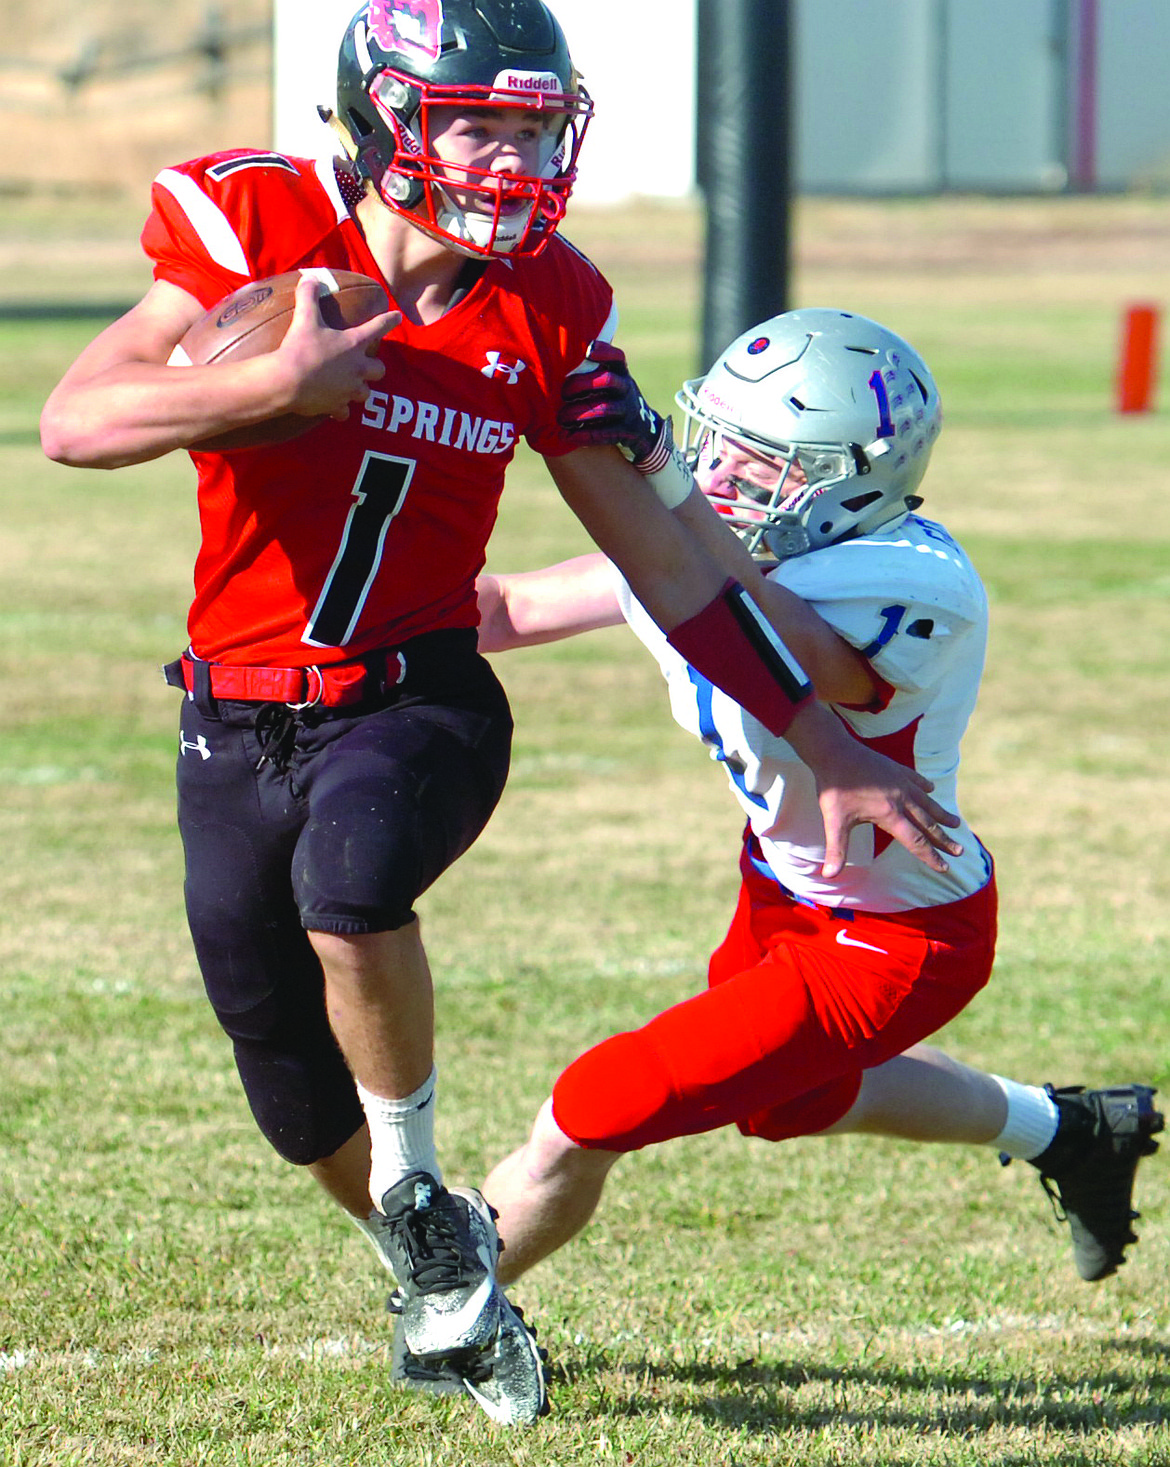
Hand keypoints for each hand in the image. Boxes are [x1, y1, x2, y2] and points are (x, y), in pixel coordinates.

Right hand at [278, 276, 399, 419]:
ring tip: (351, 386)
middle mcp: (357, 368)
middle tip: (365, 364)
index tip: (398, 317)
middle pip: (379, 370)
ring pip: (366, 393)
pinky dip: (341, 410)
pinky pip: (345, 412)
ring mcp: (349, 390)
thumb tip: (310, 278)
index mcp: (354, 344)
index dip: (389, 320)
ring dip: (360, 389)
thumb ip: (309, 296)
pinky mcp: (337, 406)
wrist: (287, 381)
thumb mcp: (305, 318)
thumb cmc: (299, 348)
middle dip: (375, 367)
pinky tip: (335, 408)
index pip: (378, 327)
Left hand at [558, 341, 670, 470]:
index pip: (617, 358)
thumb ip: (592, 371)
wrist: (643, 429)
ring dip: (579, 413)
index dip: (604, 352)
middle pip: (607, 380)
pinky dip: (584, 435)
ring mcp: (629, 411)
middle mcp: (627, 389)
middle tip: (563, 393)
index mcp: (621, 373)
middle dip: (582, 385)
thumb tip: (556, 356)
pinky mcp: (626, 433)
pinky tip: (566, 436)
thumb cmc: (614, 399)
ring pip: (605, 409)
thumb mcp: (611, 382)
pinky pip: (604, 434)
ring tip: (561, 418)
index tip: (588, 350)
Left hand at [788, 704, 962, 877]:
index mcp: (889, 814)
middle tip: (960, 851)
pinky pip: (916, 779)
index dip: (930, 856)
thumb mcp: (834, 821)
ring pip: (926, 802)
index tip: (944, 867)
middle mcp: (901, 799)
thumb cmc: (834, 788)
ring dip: (941, 814)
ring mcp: (900, 782)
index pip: (915, 841)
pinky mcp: (896, 769)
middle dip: (944, 840)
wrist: (834, 752)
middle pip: (928, 824)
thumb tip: (829, 876)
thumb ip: (837, 850)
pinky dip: (924, 786)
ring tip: (956, 823)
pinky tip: (931, 789)